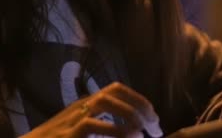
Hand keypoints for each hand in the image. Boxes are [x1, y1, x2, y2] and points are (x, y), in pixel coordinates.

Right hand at [21, 82, 162, 137]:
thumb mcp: (81, 130)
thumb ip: (103, 126)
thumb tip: (133, 131)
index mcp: (86, 105)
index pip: (116, 89)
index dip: (139, 100)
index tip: (153, 118)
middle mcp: (80, 107)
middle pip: (113, 92)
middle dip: (139, 107)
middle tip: (155, 128)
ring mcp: (71, 119)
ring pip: (103, 102)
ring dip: (127, 114)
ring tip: (141, 132)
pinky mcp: (66, 136)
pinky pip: (91, 126)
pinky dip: (113, 131)